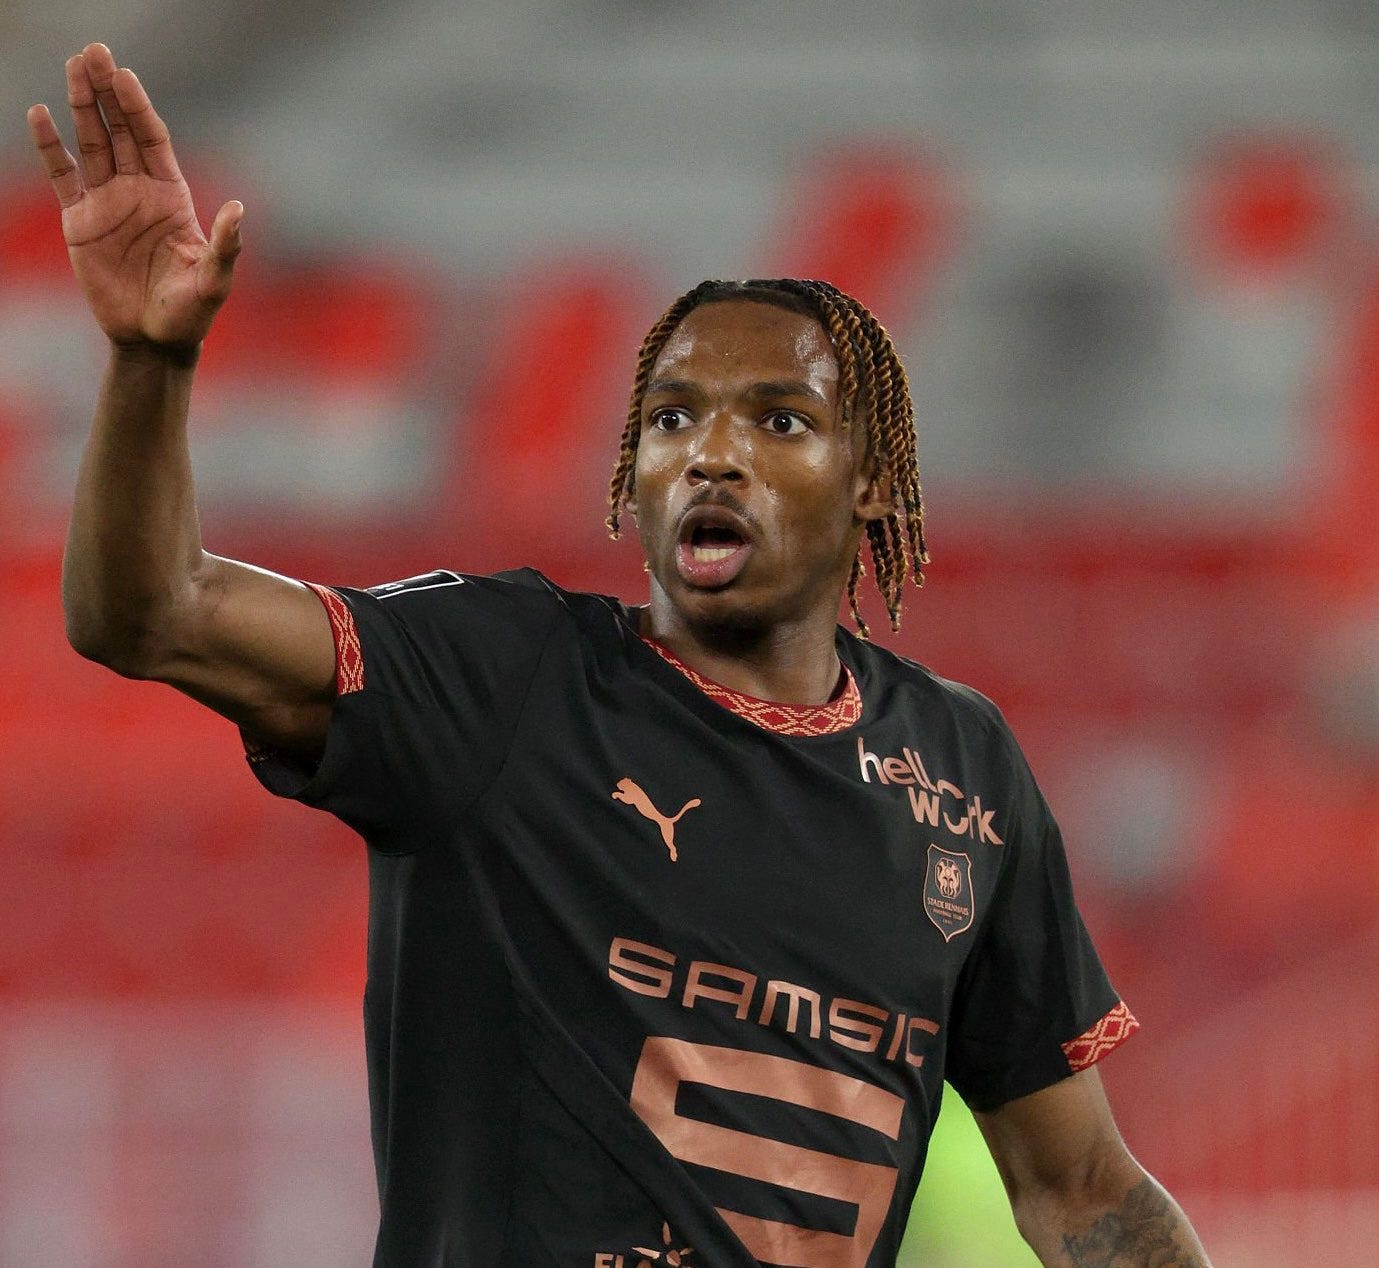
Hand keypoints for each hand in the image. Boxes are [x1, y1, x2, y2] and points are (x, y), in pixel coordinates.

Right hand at [27, 43, 242, 350]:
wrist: (153, 340)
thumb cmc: (190, 313)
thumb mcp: (214, 281)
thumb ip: (226, 246)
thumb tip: (239, 209)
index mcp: (172, 196)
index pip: (153, 140)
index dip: (139, 108)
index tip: (126, 77)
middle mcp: (139, 191)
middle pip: (121, 130)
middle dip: (107, 92)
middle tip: (95, 51)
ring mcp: (108, 202)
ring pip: (92, 142)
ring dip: (81, 105)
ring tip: (74, 65)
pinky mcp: (81, 221)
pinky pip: (62, 175)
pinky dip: (50, 145)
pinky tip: (40, 114)